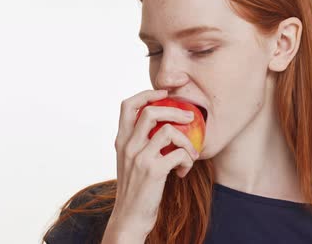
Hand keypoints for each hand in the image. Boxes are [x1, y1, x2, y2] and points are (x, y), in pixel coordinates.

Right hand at [109, 89, 199, 238]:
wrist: (129, 218)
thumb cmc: (136, 189)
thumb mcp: (130, 162)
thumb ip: (139, 143)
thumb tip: (164, 126)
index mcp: (121, 141)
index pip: (127, 105)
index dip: (146, 94)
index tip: (164, 94)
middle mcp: (128, 146)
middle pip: (151, 112)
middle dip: (175, 111)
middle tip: (189, 117)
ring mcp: (140, 158)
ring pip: (168, 130)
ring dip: (187, 141)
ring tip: (190, 153)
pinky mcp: (153, 171)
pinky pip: (179, 153)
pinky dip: (188, 159)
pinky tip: (184, 171)